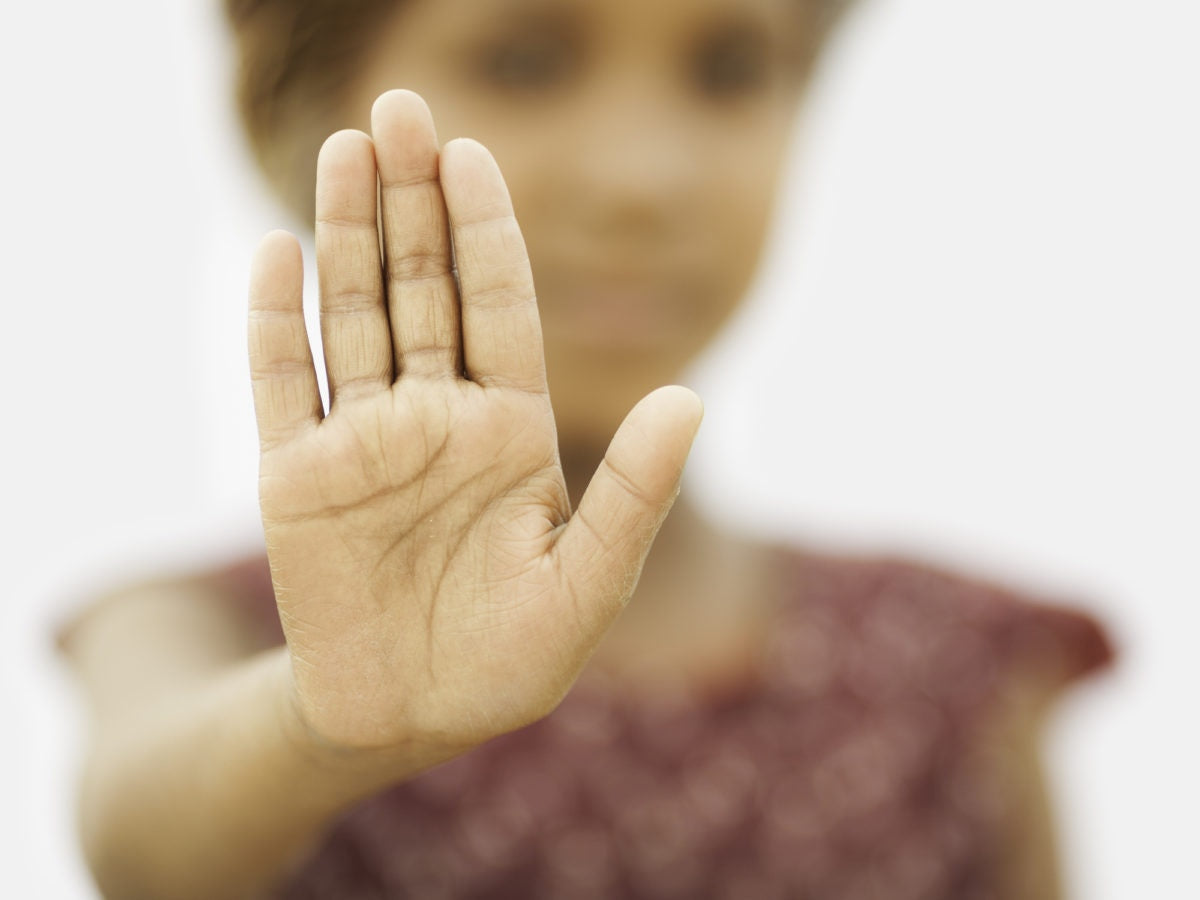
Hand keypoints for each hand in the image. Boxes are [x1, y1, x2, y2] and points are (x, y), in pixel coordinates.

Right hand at [247, 91, 701, 753]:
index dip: (486, 229)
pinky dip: (274, 321)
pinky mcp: (297, 478)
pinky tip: (276, 253)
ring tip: (347, 148)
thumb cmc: (514, 657)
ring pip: (352, 315)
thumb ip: (636, 492)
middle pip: (422, 286)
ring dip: (345, 234)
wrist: (412, 716)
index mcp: (510, 429)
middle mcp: (437, 417)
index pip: (500, 304)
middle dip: (412, 201)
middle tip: (401, 109)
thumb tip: (694, 396)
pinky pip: (281, 383)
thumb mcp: (591, 583)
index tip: (474, 152)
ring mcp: (364, 439)